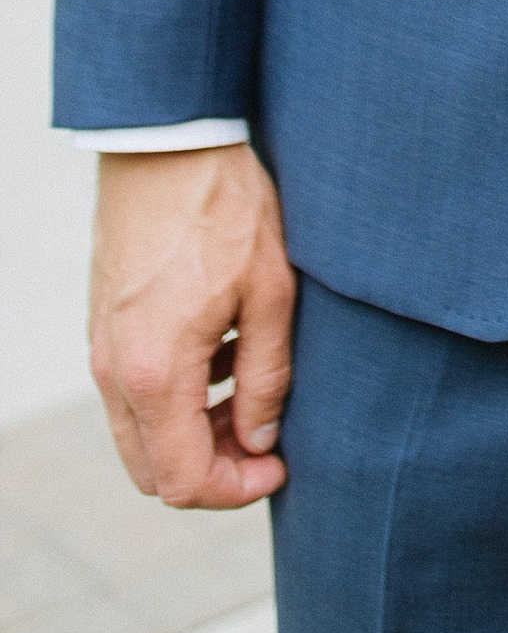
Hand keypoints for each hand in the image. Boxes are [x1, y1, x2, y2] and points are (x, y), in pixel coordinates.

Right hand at [91, 144, 295, 509]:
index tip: (279, 464)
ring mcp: (104, 348)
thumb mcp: (271, 291)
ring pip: (141, 433)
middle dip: (211, 470)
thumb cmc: (226, 208)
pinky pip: (133, 392)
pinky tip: (223, 356)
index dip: (235, 490)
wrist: (169, 142)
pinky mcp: (107, 325)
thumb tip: (260, 440)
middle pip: (153, 471)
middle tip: (266, 436)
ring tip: (250, 393)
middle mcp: (116, 371)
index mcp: (155, 373)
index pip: (181, 481)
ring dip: (193, 434)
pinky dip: (174, 398)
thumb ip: (265, 377)